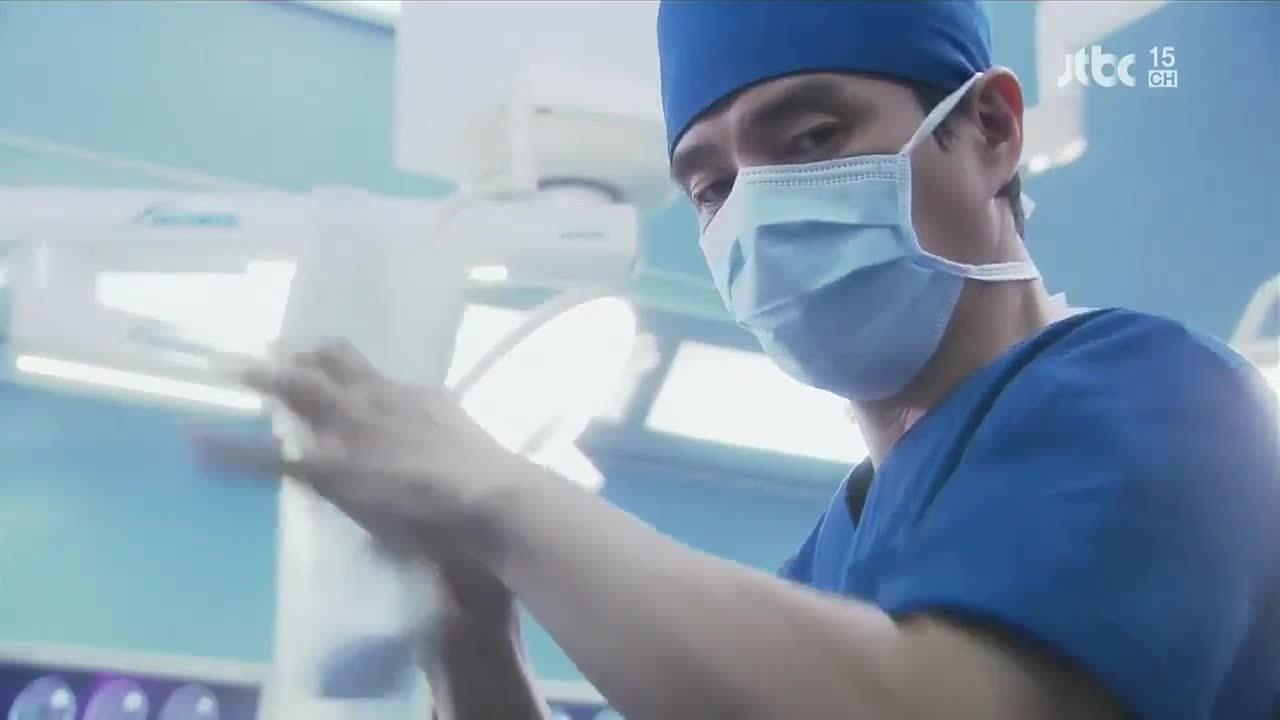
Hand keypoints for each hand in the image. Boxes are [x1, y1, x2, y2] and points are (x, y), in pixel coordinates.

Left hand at [193, 339, 531, 571]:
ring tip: (231, 368)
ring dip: (263, 378)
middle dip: (299, 358)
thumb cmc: (487, 481)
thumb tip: (440, 458)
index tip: (328, 360)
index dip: (343, 366)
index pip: (366, 372)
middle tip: (275, 351)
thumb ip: (443, 442)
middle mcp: (372, 399)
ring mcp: (346, 429)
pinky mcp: (326, 466)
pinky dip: (225, 451)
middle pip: (329, 365)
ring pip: (295, 390)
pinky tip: (195, 442)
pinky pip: (264, 458)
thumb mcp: (466, 448)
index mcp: (408, 395)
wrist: (484, 494)